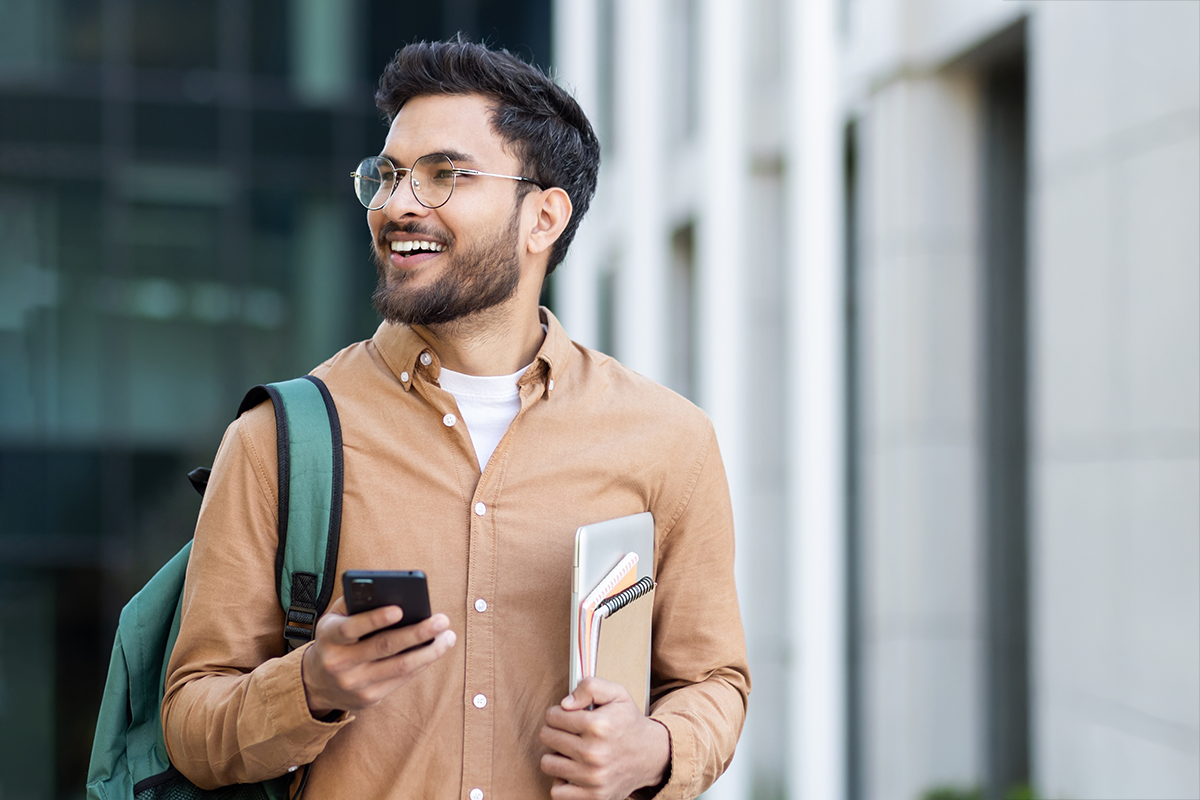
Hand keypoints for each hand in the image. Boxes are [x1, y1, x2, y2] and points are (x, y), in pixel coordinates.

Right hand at [301, 596, 455, 716]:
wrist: (316, 684)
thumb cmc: (334, 641)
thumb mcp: (333, 620)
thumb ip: (354, 603)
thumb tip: (387, 590)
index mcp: (329, 637)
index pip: (351, 627)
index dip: (375, 619)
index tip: (400, 609)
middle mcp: (340, 662)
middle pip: (384, 647)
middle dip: (417, 633)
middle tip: (441, 620)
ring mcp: (355, 683)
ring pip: (399, 666)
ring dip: (429, 652)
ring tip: (448, 637)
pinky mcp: (369, 698)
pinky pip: (401, 679)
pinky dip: (421, 663)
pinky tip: (435, 650)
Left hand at [539, 678, 669, 799]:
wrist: (650, 755)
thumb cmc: (629, 723)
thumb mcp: (617, 694)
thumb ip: (590, 687)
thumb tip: (565, 703)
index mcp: (598, 725)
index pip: (553, 716)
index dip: (556, 713)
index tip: (564, 715)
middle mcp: (594, 753)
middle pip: (547, 737)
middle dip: (554, 731)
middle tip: (567, 732)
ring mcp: (593, 777)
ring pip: (548, 763)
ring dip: (555, 755)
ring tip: (569, 750)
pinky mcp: (594, 796)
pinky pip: (558, 792)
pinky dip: (561, 782)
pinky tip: (572, 771)